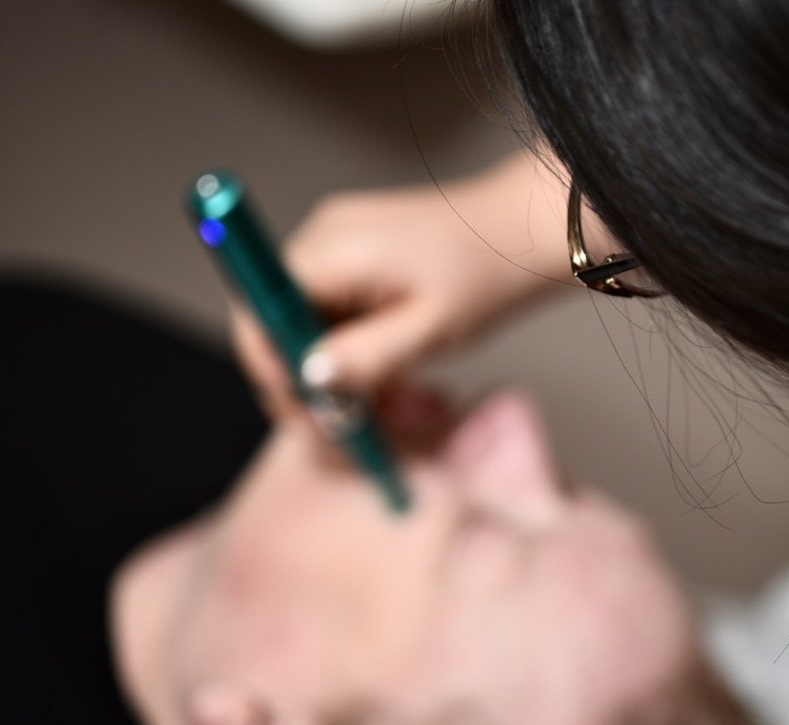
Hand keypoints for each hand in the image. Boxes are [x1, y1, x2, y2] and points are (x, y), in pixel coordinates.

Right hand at [231, 151, 572, 421]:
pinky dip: (350, 349)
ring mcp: (337, 243)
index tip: (307, 415)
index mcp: (332, 249)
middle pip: (277, 322)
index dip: (272, 371)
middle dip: (305, 381)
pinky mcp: (355, 255)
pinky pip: (331, 311)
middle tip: (345, 429)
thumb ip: (366, 357)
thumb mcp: (430, 330)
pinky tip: (387, 378)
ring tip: (380, 408)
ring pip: (305, 323)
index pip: (261, 314)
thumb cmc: (487, 275)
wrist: (526, 231)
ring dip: (332, 371)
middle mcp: (322, 238)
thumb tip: (308, 378)